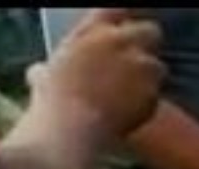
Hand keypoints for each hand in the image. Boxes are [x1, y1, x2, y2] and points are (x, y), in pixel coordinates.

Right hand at [32, 9, 164, 141]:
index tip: (123, 30)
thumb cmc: (51, 102)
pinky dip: (147, 103)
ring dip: (148, 78)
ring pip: (157, 66)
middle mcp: (120, 42)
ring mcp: (140, 67)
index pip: (114, 11)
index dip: (121, 21)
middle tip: (135, 63)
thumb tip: (41, 72)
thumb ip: (52, 67)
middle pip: (149, 31)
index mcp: (92, 31)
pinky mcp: (153, 93)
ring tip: (129, 95)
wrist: (71, 128)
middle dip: (146, 45)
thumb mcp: (43, 76)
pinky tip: (130, 113)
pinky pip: (156, 95)